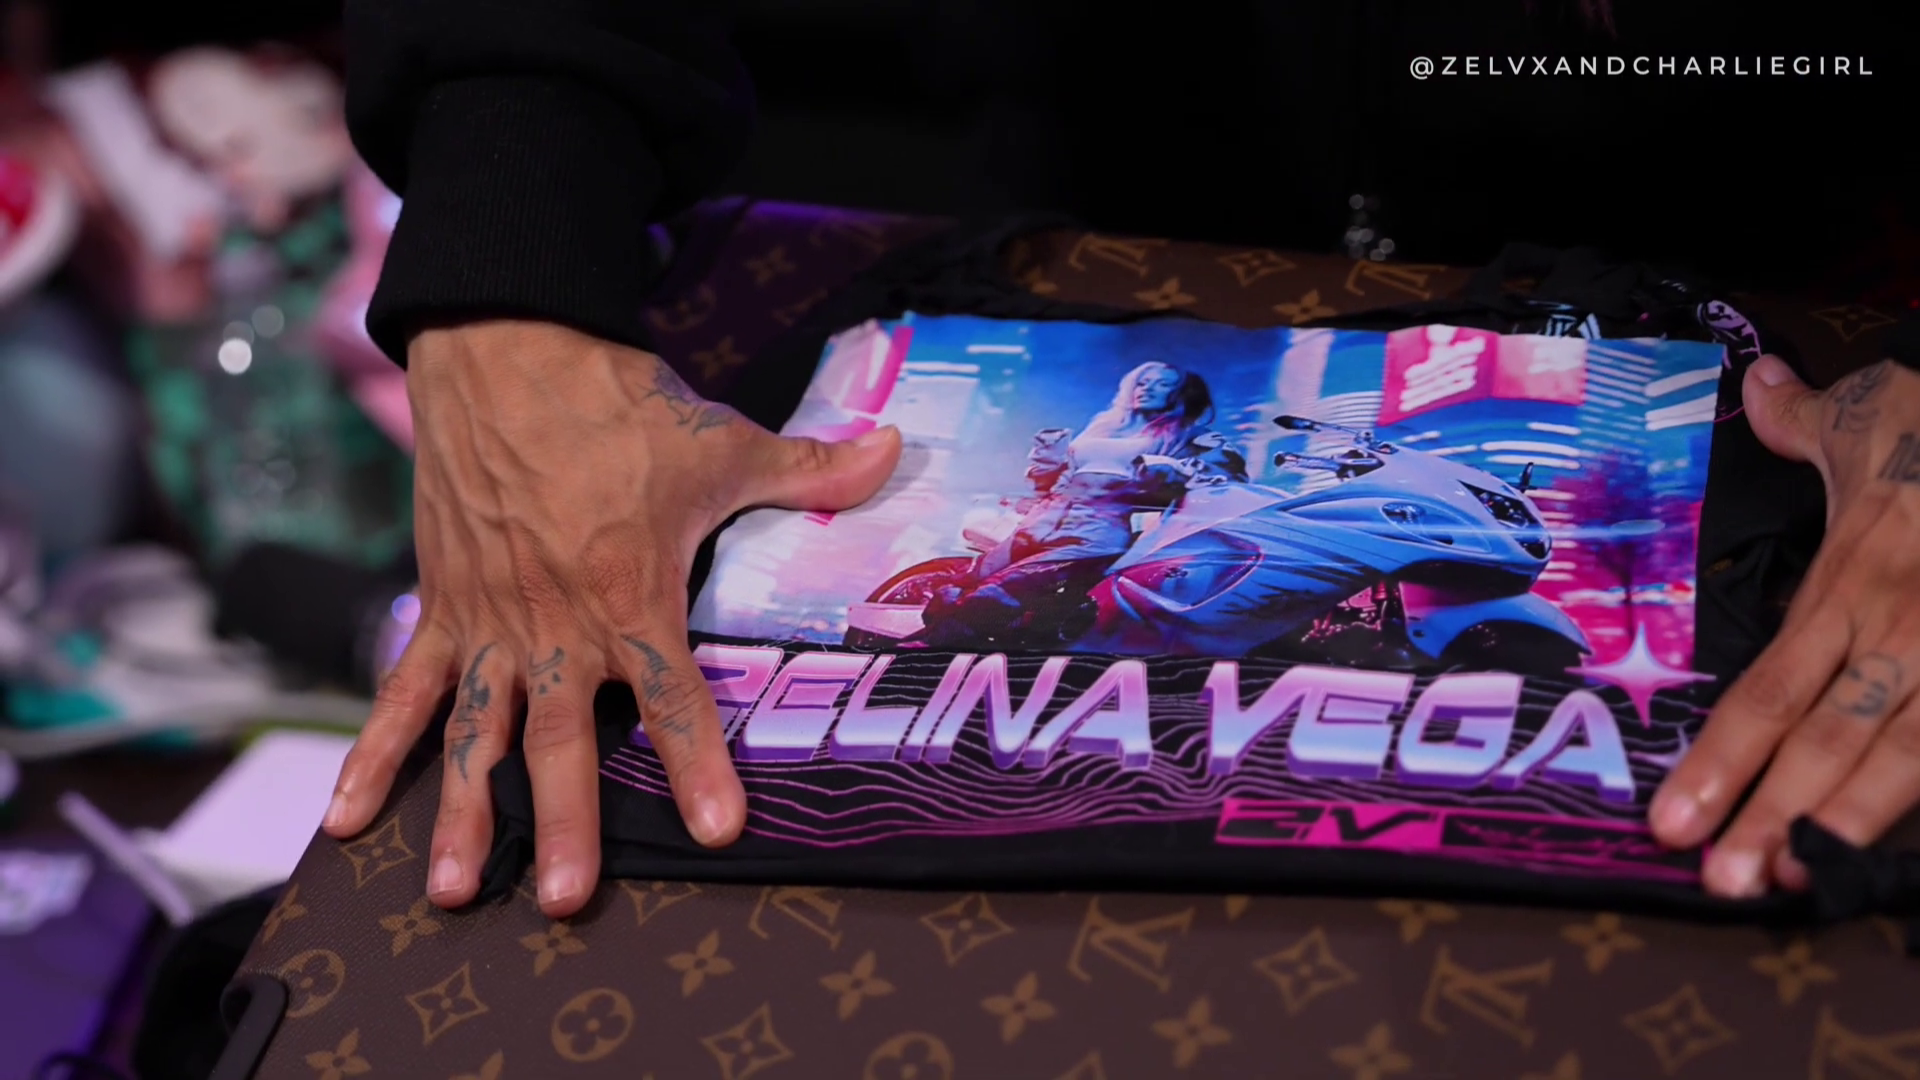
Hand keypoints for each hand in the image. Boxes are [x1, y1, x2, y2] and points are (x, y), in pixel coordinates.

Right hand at [321, 321, 901, 915]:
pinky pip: (401, 691)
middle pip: (558, 737)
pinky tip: (343, 820)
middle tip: (564, 898)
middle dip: (562, 821)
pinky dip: (372, 754)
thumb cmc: (620, 402)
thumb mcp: (722, 440)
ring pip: (473, 733)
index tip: (718, 829)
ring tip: (449, 893)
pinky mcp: (440, 606)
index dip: (699, 761)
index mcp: (628, 588)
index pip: (672, 691)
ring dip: (460, 814)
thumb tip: (897, 451)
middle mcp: (553, 619)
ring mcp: (488, 619)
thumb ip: (810, 469)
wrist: (507, 347)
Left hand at [1651, 355, 1919, 897]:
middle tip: (1720, 886)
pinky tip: (1897, 850)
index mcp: (1847, 587)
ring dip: (1850, 823)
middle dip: (1770, 816)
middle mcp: (1899, 630)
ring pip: (1905, 753)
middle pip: (1823, 739)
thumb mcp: (1872, 416)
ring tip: (1797, 882)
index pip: (1767, 691)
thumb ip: (1805, 423)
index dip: (1719, 761)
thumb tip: (1759, 386)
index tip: (1670, 823)